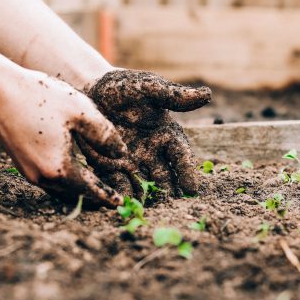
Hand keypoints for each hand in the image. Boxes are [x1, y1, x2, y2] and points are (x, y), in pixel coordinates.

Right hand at [0, 68, 126, 206]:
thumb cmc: (40, 97)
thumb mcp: (81, 112)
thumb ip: (105, 135)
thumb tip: (121, 153)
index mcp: (59, 169)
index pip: (90, 190)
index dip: (107, 196)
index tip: (121, 203)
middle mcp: (42, 177)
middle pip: (75, 194)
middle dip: (94, 196)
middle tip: (111, 196)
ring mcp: (29, 172)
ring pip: (61, 190)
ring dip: (79, 190)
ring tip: (96, 184)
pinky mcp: (22, 164)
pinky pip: (50, 180)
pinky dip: (66, 181)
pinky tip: (73, 170)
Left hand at [79, 70, 210, 196]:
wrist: (92, 91)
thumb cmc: (124, 88)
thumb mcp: (148, 88)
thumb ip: (173, 96)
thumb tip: (207, 95)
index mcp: (166, 135)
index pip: (181, 156)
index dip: (187, 172)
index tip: (192, 189)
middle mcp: (153, 153)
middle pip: (165, 177)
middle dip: (169, 192)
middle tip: (172, 208)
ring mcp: (133, 162)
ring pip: (144, 185)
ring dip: (148, 198)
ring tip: (149, 211)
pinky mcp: (112, 167)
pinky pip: (119, 183)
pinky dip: (123, 194)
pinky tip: (124, 203)